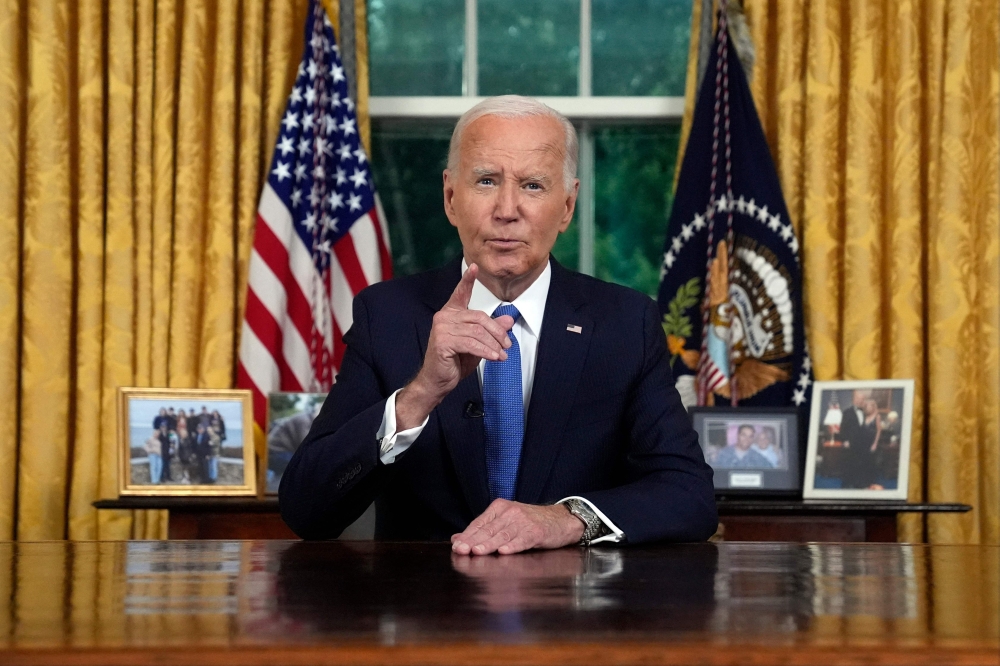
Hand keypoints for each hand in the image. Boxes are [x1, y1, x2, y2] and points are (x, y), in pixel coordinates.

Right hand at [396, 264, 514, 429]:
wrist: (437, 381)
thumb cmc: (454, 362)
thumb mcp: (478, 343)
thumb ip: (491, 330)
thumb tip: (508, 319)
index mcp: (451, 313)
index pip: (460, 293)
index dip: (468, 280)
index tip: (474, 267)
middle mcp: (444, 317)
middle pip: (479, 317)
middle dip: (497, 332)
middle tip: (507, 344)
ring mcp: (442, 329)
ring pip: (477, 332)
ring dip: (494, 344)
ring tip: (502, 354)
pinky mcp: (443, 342)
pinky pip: (472, 344)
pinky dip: (486, 351)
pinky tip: (495, 357)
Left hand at [451, 499, 585, 555]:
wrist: (561, 520)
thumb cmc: (530, 523)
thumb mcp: (505, 522)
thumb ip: (482, 530)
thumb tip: (456, 539)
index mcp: (500, 508)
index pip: (479, 523)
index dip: (467, 535)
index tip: (456, 546)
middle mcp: (510, 512)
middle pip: (489, 529)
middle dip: (474, 541)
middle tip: (462, 550)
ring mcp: (524, 521)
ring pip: (503, 534)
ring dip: (489, 544)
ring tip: (477, 552)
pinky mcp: (537, 531)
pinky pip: (522, 540)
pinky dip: (513, 546)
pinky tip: (504, 551)